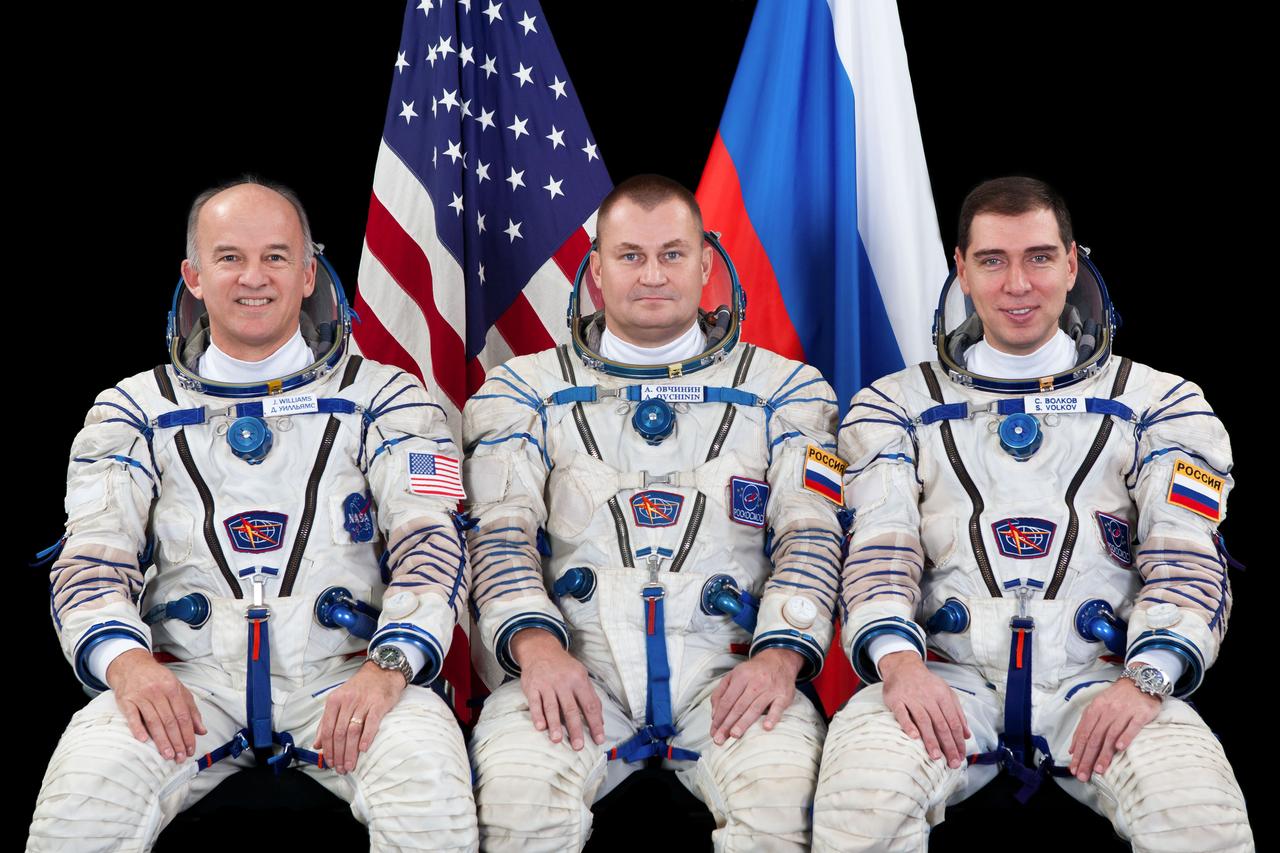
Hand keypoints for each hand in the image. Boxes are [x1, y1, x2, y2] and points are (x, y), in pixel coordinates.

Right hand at [107, 648, 206, 762]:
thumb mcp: (178, 689)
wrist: (132, 665)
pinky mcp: (126, 700)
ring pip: (154, 721)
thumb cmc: (157, 679)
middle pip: (170, 721)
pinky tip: (144, 740)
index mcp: (173, 689)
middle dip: (176, 741)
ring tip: (167, 755)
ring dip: (161, 740)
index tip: (190, 749)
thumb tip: (201, 730)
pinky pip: (132, 716)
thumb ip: (191, 709)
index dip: (188, 734)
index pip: (183, 716)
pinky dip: (138, 728)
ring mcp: (141, 696)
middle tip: (179, 757)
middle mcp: (158, 692)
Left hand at [313, 659, 407, 773]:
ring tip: (350, 765)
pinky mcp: (378, 704)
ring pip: (353, 731)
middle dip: (338, 754)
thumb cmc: (360, 688)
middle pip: (339, 733)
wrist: (382, 672)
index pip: (327, 729)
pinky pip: (371, 723)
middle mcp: (347, 701)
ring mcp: (363, 702)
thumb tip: (317, 745)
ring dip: (350, 752)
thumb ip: (326, 722)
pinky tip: (363, 749)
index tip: (330, 762)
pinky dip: (366, 737)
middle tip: (341, 768)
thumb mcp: (339, 701)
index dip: (328, 749)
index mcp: (334, 701)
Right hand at [512, 627, 603, 749]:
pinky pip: (535, 703)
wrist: (541, 650)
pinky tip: (540, 727)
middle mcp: (563, 682)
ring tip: (557, 740)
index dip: (595, 723)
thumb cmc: (564, 668)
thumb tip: (601, 720)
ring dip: (555, 725)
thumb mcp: (581, 676)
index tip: (599, 739)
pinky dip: (537, 715)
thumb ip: (590, 697)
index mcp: (579, 680)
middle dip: (575, 729)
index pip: (590, 705)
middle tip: (578, 746)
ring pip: (552, 707)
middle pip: (571, 709)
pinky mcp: (532, 687)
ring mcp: (547, 684)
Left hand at [709, 647, 802, 744]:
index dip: (719, 717)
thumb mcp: (733, 675)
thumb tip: (714, 714)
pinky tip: (766, 727)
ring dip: (744, 723)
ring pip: (754, 708)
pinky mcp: (783, 696)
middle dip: (727, 724)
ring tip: (734, 735)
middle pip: (738, 706)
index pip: (727, 700)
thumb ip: (720, 693)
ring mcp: (770, 689)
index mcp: (740, 676)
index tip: (713, 731)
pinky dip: (772, 717)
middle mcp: (755, 682)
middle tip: (719, 739)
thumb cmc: (752, 672)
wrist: (779, 661)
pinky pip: (777, 708)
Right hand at [879, 651, 970, 767]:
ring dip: (930, 739)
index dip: (958, 740)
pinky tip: (913, 737)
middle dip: (948, 745)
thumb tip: (967, 735)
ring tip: (936, 756)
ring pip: (924, 721)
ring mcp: (912, 698)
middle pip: (941, 724)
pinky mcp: (896, 699)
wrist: (903, 667)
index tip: (961, 756)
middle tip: (952, 762)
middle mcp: (928, 697)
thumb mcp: (946, 693)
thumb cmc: (926, 684)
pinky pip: (902, 713)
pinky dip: (908, 725)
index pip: (953, 722)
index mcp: (943, 696)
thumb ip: (957, 713)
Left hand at [1068, 675, 1160, 780]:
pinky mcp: (1140, 714)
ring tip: (1099, 769)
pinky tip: (1120, 748)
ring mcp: (1124, 712)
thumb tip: (1073, 749)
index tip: (1074, 769)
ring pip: (1111, 735)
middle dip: (1087, 758)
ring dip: (1104, 753)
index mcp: (1094, 709)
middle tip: (1084, 775)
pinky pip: (1132, 727)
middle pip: (1094, 737)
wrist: (1140, 682)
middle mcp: (1107, 710)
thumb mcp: (1097, 708)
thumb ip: (1085, 726)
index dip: (1078, 752)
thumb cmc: (1117, 699)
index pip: (1083, 734)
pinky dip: (1125, 737)